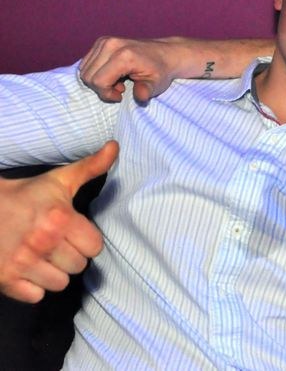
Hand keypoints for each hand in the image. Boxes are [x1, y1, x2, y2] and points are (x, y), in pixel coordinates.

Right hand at [0, 141, 117, 302]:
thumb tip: (115, 147)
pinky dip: (33, 287)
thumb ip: (90, 167)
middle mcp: (43, 242)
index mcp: (60, 219)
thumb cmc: (22, 195)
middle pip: (79, 266)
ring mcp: (22, 263)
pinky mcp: (5, 280)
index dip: (86, 240)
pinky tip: (27, 270)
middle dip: (70, 256)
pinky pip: (36, 297)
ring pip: (60, 284)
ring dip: (53, 273)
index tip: (73, 233)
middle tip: (55, 244)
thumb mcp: (57, 180)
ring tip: (42, 257)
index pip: (95, 246)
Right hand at [79, 36, 184, 102]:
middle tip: (120, 89)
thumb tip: (140, 96)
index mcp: (123, 55)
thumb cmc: (161, 71)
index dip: (106, 94)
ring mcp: (104, 41)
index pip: (98, 81)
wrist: (167, 53)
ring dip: (98, 80)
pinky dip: (96, 72)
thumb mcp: (156, 84)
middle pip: (88, 76)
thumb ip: (145, 91)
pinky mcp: (101, 41)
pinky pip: (87, 63)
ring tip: (118, 81)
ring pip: (84, 70)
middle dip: (101, 88)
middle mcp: (111, 45)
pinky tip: (114, 74)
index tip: (121, 95)